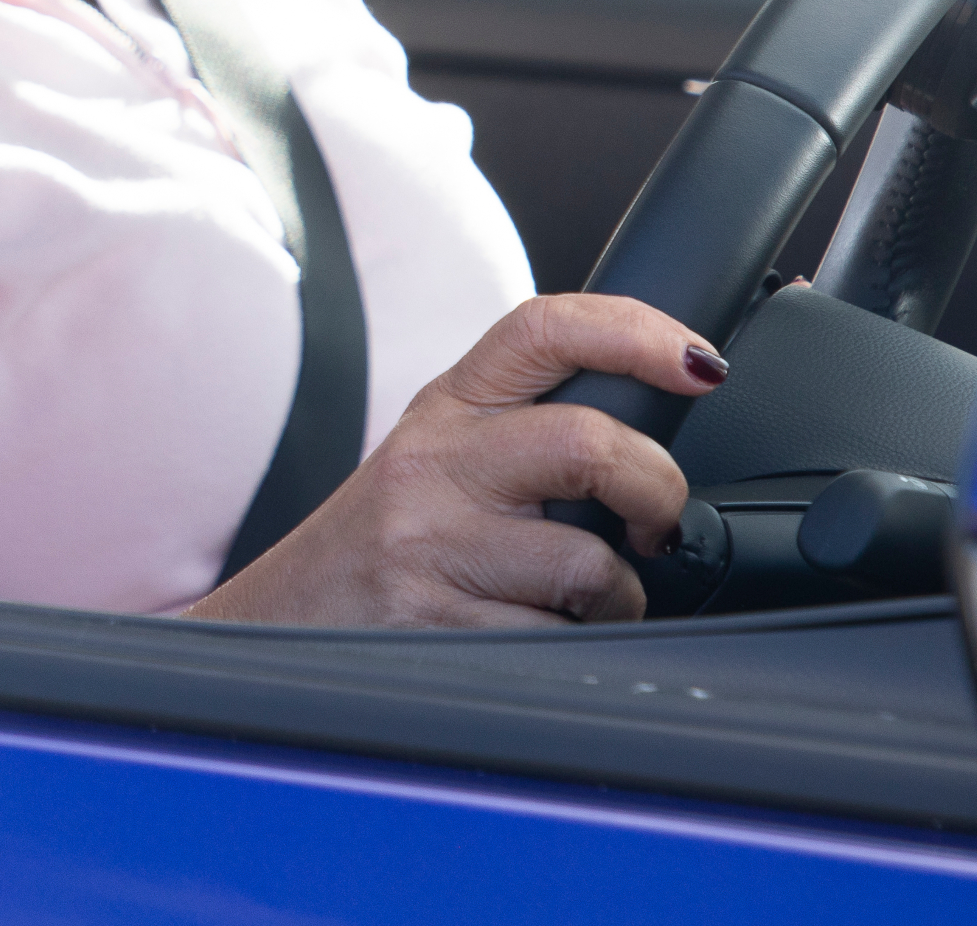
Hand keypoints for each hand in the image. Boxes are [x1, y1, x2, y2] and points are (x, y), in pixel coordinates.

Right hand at [177, 292, 723, 630]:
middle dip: (658, 491)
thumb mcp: (439, 458)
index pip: (544, 328)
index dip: (636, 331)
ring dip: (617, 596)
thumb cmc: (379, 544)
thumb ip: (528, 429)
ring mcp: (429, 544)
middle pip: (590, 442)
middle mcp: (433, 463)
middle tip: (656, 525)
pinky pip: (555, 638)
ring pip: (588, 562)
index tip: (701, 363)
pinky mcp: (434, 623)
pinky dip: (570, 646)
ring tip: (582, 601)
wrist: (275, 625)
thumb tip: (658, 429)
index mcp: (447, 406)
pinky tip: (534, 636)